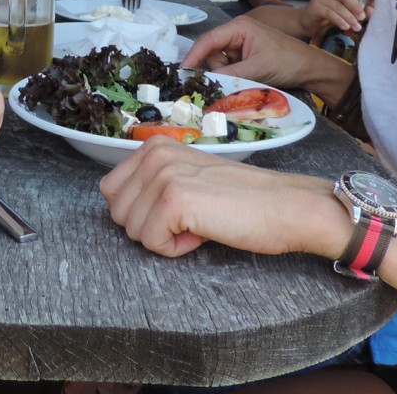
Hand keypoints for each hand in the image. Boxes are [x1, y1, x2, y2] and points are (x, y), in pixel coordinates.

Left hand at [100, 137, 333, 258]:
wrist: (285, 206)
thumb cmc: (242, 200)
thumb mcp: (188, 177)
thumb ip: (154, 183)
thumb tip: (120, 205)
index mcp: (155, 146)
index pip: (111, 191)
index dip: (141, 213)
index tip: (178, 211)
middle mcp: (155, 154)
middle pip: (117, 212)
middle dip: (149, 227)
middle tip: (190, 219)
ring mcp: (164, 174)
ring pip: (132, 230)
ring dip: (165, 238)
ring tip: (200, 223)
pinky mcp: (174, 200)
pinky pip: (152, 242)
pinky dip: (177, 249)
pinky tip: (204, 232)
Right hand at [183, 16, 356, 108]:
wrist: (310, 69)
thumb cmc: (286, 62)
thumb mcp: (256, 69)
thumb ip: (229, 76)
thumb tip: (205, 84)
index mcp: (239, 27)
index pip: (208, 40)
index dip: (193, 56)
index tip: (182, 72)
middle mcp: (236, 33)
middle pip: (211, 53)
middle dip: (215, 70)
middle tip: (223, 84)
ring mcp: (240, 45)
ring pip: (219, 63)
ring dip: (226, 76)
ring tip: (245, 82)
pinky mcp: (245, 57)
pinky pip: (229, 68)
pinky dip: (232, 78)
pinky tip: (244, 83)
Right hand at [300, 0, 368, 35]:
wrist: (309, 23)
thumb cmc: (329, 16)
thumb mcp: (344, 11)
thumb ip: (357, 10)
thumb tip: (371, 12)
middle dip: (355, 6)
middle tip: (362, 17)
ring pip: (338, 5)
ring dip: (349, 17)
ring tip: (356, 27)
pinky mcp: (315, 8)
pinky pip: (329, 13)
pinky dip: (339, 20)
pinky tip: (345, 27)